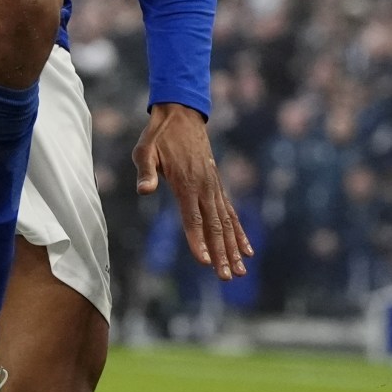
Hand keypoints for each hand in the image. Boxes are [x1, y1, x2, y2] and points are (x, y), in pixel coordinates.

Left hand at [133, 103, 250, 279]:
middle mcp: (204, 188)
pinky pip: (231, 212)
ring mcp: (213, 187)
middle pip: (214, 226)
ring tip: (240, 271)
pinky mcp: (217, 186)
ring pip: (227, 223)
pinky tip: (247, 250)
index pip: (193, 218)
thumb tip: (144, 190)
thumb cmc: (158, 135)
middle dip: (221, 253)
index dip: (198, 241)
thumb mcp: (145, 150)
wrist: (181, 114)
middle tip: (226, 276)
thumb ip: (146, 172)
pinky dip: (240, 232)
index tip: (205, 261)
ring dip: (234, 248)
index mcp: (186, 183)